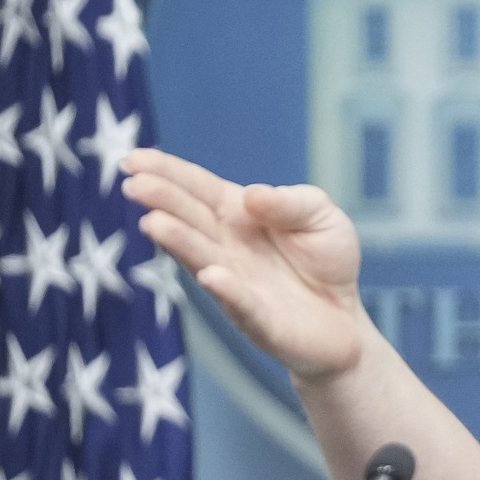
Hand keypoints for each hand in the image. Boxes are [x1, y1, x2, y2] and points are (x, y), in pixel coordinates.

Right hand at [122, 148, 366, 379]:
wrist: (346, 318)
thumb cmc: (326, 260)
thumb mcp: (320, 215)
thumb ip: (291, 202)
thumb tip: (251, 196)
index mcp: (238, 215)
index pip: (197, 189)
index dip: (167, 173)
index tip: (134, 160)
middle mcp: (227, 247)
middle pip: (190, 220)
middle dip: (163, 201)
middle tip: (135, 185)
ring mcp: (236, 284)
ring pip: (202, 259)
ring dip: (179, 242)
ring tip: (154, 223)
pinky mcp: (259, 320)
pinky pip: (241, 303)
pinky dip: (226, 289)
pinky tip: (212, 275)